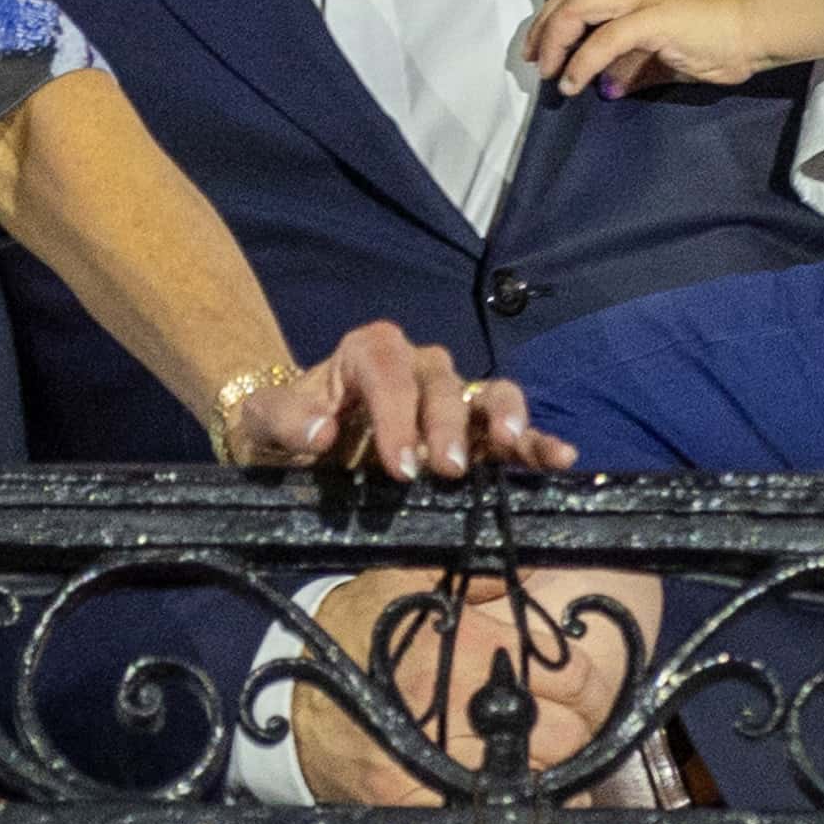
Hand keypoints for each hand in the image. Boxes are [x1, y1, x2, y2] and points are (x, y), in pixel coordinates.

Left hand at [222, 322, 569, 479]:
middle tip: (445, 470)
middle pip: (442, 384)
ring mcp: (451, 397)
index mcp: (368, 352)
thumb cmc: (285, 426)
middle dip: (447, 425)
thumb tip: (323, 430)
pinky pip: (510, 428)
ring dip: (504, 419)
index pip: (388, 371)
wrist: (299, 439)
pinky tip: (559, 458)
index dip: (397, 413)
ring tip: (513, 447)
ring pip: (488, 392)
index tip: (399, 465)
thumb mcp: (264, 422)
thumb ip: (284, 419)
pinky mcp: (473, 430)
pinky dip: (534, 440)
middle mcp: (418, 366)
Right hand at [284, 567, 659, 804]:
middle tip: (565, 721)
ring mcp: (431, 759)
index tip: (582, 687)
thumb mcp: (413, 578)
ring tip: (536, 752)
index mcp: (463, 644)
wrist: (295, 696)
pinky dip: (512, 804)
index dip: (586, 684)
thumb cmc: (363, 631)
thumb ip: (478, 572)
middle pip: (562, 731)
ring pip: (534, 776)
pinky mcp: (413, 801)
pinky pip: (489, 812)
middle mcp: (450, 701)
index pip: (568, 676)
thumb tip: (537, 563)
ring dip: (546, 767)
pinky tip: (509, 786)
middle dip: (573, 726)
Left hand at [520, 0, 823, 99]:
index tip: (544, 37)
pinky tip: (573, 83)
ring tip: (548, 71)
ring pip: (580, 6)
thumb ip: (636, 64)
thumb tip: (608, 87)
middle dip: (545, 24)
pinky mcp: (655, 18)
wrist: (760, 26)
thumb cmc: (724, 36)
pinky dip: (582, 62)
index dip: (558, 4)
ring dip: (555, 39)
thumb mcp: (669, 50)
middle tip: (534, 58)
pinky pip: (605, 38)